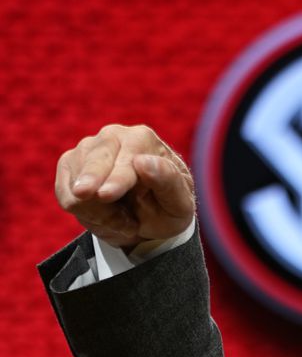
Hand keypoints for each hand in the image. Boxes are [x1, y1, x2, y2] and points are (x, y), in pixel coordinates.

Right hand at [54, 124, 194, 251]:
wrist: (151, 219)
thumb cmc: (168, 207)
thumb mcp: (179, 203)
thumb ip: (168, 181)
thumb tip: (143, 161)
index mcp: (142, 139)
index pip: (126, 160)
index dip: (116, 179)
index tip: (106, 195)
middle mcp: (112, 136)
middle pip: (94, 164)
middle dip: (93, 188)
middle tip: (98, 207)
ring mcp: (87, 149)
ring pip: (78, 186)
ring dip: (102, 214)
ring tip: (126, 219)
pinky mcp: (69, 166)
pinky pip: (67, 197)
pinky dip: (88, 215)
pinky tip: (108, 215)